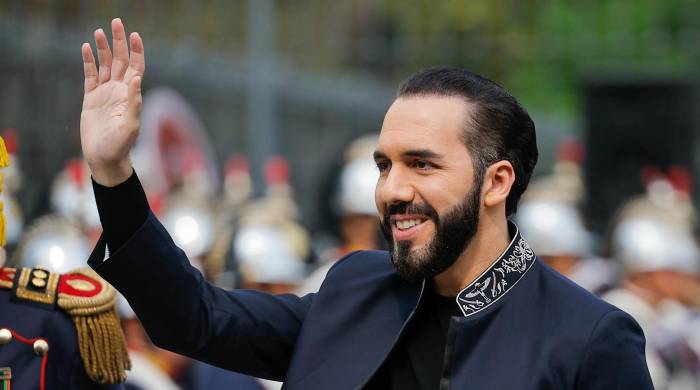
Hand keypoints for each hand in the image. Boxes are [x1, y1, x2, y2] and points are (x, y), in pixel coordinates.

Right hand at [80, 18, 144, 185]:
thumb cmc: (120, 145)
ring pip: (105, 64)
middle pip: (121, 60)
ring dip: (103, 48)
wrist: (104, 157)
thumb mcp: (130, 125)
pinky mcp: (91, 98)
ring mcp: (105, 93)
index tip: (134, 35)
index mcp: (131, 94)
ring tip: (99, 31)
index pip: (136, 66)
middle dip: (119, 41)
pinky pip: (90, 75)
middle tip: (116, 22)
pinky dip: (88, 61)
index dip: (136, 50)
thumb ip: (134, 102)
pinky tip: (86, 48)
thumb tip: (136, 79)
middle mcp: (119, 90)